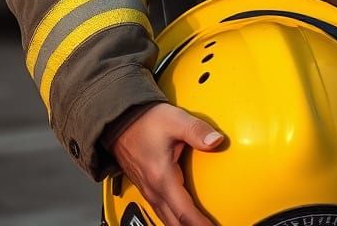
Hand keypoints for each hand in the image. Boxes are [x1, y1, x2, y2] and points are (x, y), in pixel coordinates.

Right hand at [110, 103, 223, 225]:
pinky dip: (174, 218)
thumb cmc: (146, 121)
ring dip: (182, 225)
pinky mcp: (146, 186)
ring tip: (198, 225)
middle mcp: (153, 189)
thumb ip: (197, 131)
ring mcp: (148, 190)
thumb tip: (216, 140)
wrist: (120, 120)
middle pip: (175, 222)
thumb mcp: (175, 120)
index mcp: (162, 178)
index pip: (184, 212)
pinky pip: (161, 211)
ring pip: (166, 219)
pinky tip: (181, 218)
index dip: (200, 224)